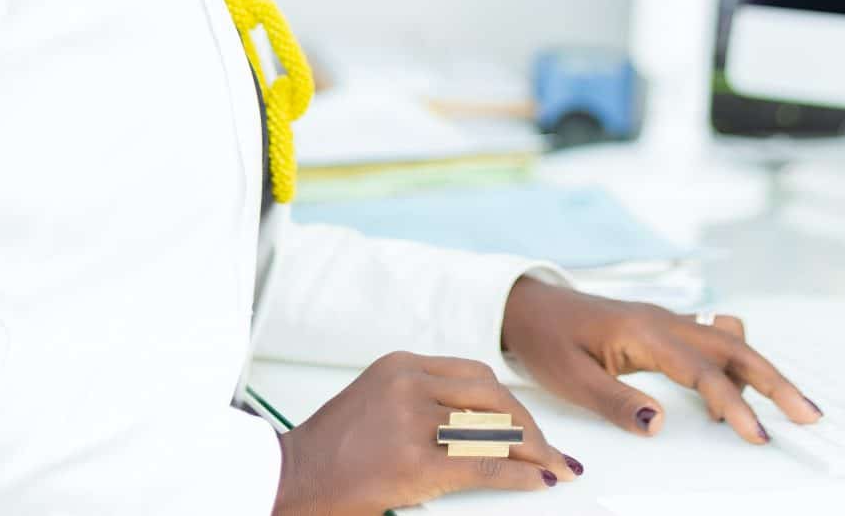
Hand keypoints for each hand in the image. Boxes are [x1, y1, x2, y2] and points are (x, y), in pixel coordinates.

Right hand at [273, 351, 582, 515]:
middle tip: (550, 450)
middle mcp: (409, 385)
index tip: (529, 422)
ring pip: (495, 429)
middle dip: (529, 426)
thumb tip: (484, 422)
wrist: (290, 478)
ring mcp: (411, 421)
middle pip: (493, 397)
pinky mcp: (414, 461)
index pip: (477, 375)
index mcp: (401, 365)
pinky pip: (485, 464)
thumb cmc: (331, 449)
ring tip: (554, 465)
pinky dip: (521, 474)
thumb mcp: (378, 403)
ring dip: (534, 450)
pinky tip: (541, 479)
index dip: (512, 402)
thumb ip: (423, 399)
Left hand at [499, 277, 822, 443]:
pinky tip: (728, 394)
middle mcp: (665, 321)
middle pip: (735, 348)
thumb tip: (661, 425)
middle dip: (775, 381)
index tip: (758, 434)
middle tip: (808, 415)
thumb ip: (616, 402)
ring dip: (757, 372)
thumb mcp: (570, 379)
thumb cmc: (546, 340)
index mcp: (644, 332)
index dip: (735, 405)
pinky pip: (713, 343)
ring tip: (776, 410)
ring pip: (729, 343)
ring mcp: (668, 321)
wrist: (527, 306)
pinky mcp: (665, 328)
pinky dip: (733, 365)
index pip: (703, 372)